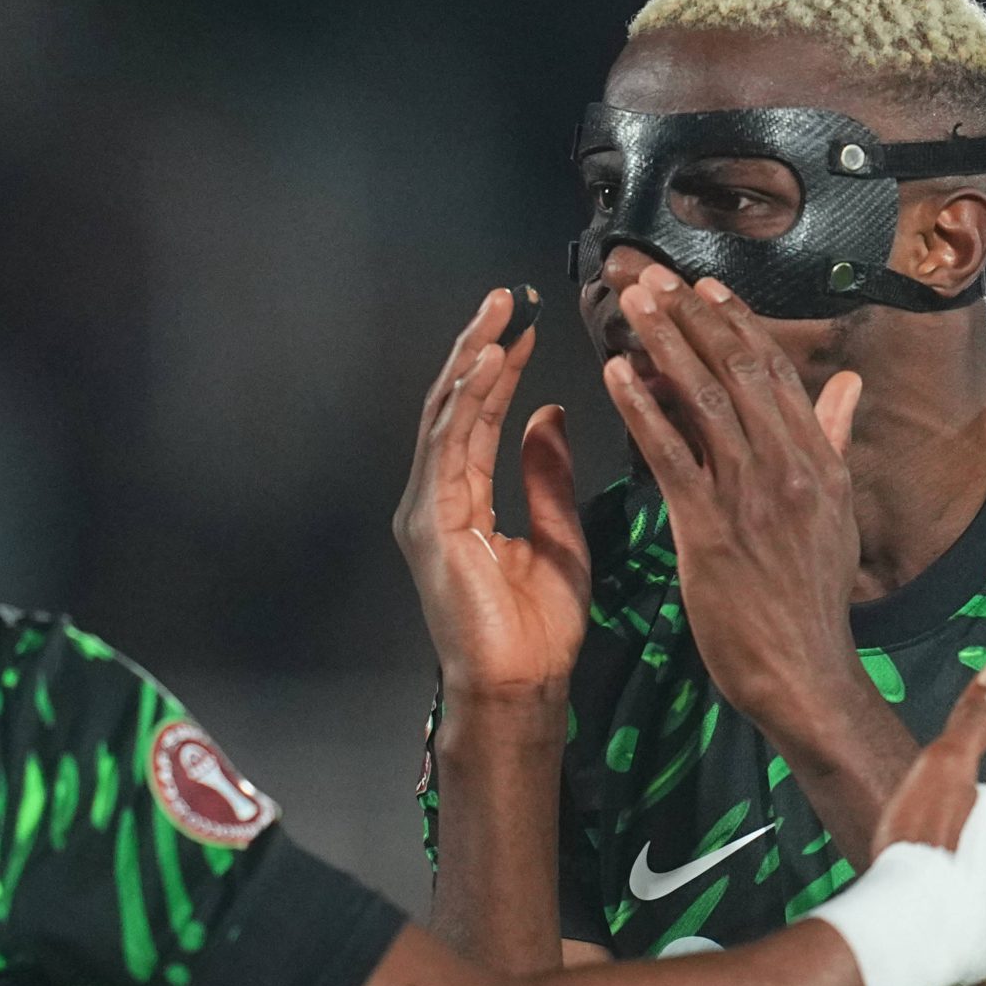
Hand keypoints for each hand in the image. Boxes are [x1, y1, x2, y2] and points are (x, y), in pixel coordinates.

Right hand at [394, 289, 588, 698]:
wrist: (519, 686)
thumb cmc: (538, 629)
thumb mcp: (559, 536)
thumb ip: (546, 477)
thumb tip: (550, 415)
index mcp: (461, 501)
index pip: (477, 420)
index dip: (500, 372)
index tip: (525, 328)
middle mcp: (435, 497)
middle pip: (453, 407)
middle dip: (478, 349)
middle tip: (506, 299)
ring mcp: (426, 509)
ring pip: (444, 416)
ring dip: (471, 361)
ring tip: (498, 315)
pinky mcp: (429, 522)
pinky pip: (446, 446)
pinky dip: (465, 401)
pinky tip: (489, 363)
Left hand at [601, 266, 866, 737]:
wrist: (804, 672)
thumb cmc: (811, 598)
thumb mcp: (837, 512)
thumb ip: (833, 440)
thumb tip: (851, 383)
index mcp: (819, 461)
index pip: (775, 372)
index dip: (736, 324)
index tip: (704, 288)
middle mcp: (789, 467)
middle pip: (738, 370)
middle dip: (692, 316)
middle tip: (651, 276)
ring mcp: (750, 495)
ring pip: (704, 399)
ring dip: (664, 344)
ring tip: (631, 303)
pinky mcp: (710, 528)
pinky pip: (671, 454)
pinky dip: (643, 408)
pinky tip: (616, 374)